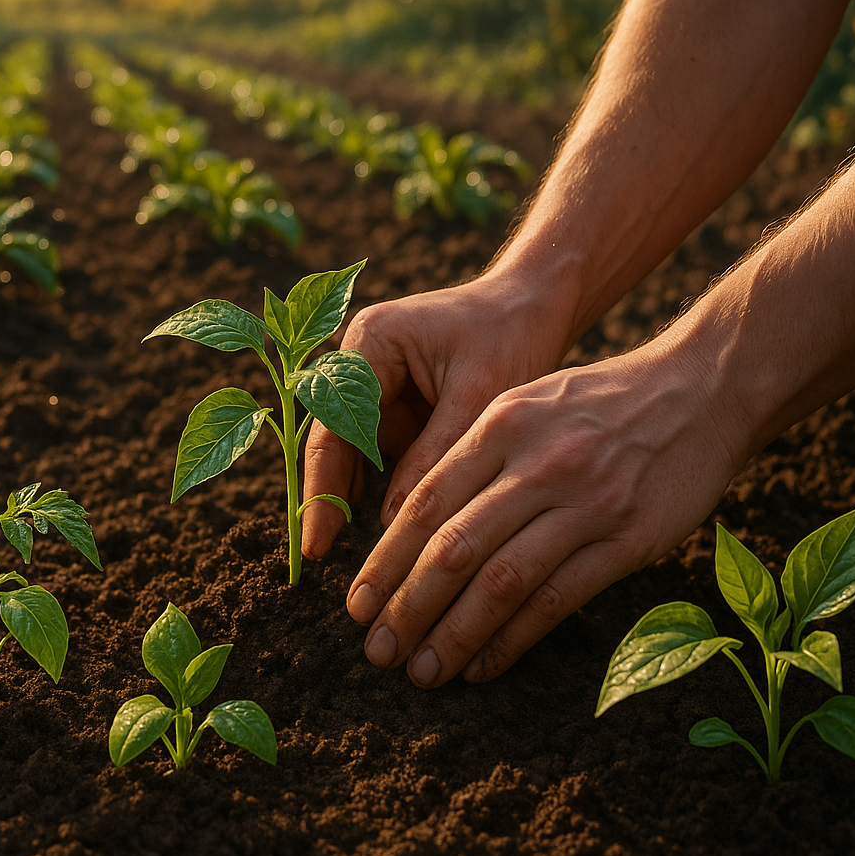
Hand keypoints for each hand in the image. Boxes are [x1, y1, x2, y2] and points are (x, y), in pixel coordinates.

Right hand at [301, 271, 574, 560]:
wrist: (539, 304)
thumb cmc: (512, 336)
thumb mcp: (477, 399)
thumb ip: (433, 458)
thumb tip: (389, 525)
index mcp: (370, 342)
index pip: (334, 423)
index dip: (321, 484)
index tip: (315, 537)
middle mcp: (360, 358)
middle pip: (333, 437)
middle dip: (327, 493)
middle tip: (316, 551)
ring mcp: (376, 380)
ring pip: (354, 449)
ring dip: (351, 493)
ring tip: (342, 548)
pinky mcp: (397, 399)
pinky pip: (381, 449)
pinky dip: (383, 484)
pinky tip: (382, 526)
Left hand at [348, 340, 744, 686]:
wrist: (702, 389)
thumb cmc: (600, 401)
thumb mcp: (524, 403)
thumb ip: (471, 456)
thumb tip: (409, 523)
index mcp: (500, 426)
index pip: (424, 504)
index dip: (385, 562)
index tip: (356, 605)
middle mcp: (537, 464)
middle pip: (453, 548)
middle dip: (407, 607)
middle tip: (376, 650)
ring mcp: (585, 504)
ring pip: (501, 582)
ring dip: (455, 635)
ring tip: (422, 671)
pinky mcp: (628, 541)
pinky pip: (557, 600)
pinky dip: (513, 639)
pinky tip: (484, 665)